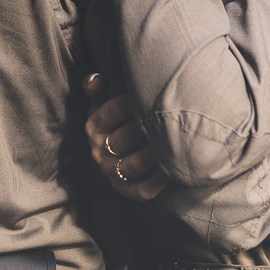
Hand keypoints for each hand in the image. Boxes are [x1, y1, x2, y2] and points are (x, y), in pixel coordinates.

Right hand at [83, 72, 168, 200]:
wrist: (120, 156)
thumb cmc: (117, 123)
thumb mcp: (102, 105)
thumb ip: (97, 90)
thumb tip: (96, 78)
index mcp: (93, 127)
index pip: (112, 111)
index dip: (134, 101)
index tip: (155, 93)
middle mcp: (99, 151)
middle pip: (125, 138)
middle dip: (149, 127)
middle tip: (172, 118)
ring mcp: (112, 173)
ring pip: (135, 164)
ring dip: (156, 154)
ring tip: (176, 143)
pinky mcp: (126, 191)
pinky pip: (143, 189)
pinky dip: (159, 180)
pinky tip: (174, 168)